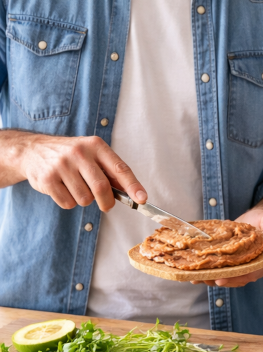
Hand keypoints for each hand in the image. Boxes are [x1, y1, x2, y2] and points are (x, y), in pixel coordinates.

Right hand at [6, 131, 145, 210]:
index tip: (141, 199)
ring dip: (84, 200)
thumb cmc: (69, 155)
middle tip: (107, 206)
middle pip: (101, 188)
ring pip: (84, 199)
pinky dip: (69, 202)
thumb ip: (109, 170)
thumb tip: (131, 192)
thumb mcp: (91, 153)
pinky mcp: (47, 179)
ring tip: (75, 187)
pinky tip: (63, 189)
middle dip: (107, 203)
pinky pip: (68, 203)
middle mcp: (79, 153)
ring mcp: (61, 166)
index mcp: (95, 145)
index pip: (119, 168)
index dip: (132, 185)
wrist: (33, 150)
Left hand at [192, 207, 262, 287]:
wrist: (257, 221)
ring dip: (213, 279)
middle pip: (238, 279)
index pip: (253, 272)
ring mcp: (242, 267)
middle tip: (207, 279)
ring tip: (198, 278)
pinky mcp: (232, 264)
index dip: (239, 277)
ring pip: (228, 278)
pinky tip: (195, 275)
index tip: (223, 278)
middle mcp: (254, 267)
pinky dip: (208, 274)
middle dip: (222, 280)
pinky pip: (221, 272)